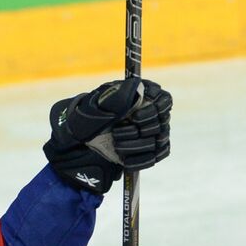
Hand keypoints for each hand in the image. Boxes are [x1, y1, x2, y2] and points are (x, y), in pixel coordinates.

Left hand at [43, 79, 172, 193]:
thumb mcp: (94, 108)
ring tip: (117, 146)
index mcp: (140, 95)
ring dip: (136, 146)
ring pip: (158, 140)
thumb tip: (135, 85)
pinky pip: (156, 156)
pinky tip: (125, 161)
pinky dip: (140, 160)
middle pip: (161, 122)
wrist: (80, 146)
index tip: (134, 118)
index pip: (164, 101)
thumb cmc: (86, 122)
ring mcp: (153, 131)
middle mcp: (150, 112)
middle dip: (137, 131)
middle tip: (117, 134)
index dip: (152, 111)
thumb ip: (115, 97)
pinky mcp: (151, 150)